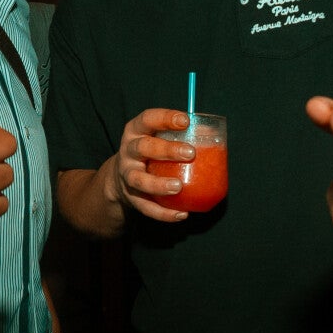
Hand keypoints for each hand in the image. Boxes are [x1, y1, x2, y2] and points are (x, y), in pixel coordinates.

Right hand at [106, 108, 197, 222]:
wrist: (120, 178)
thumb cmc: (150, 153)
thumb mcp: (158, 138)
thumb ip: (181, 135)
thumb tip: (212, 134)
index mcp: (136, 131)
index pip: (148, 119)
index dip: (165, 118)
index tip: (185, 121)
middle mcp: (128, 151)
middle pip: (143, 147)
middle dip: (166, 150)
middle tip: (190, 153)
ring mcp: (127, 175)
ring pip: (139, 180)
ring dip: (158, 184)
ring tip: (178, 186)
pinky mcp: (131, 197)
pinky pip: (145, 207)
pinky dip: (163, 213)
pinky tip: (182, 214)